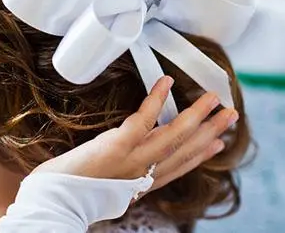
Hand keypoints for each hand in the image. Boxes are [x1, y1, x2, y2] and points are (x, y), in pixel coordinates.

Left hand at [32, 76, 238, 193]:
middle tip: (231, 114)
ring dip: (197, 114)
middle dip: (211, 131)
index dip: (202, 153)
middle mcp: (144, 174)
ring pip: (174, 135)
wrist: (54, 201)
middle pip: (186, 150)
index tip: (219, 141)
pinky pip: (144, 119)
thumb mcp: (108, 187)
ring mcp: (133, 160)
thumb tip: (131, 156)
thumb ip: (126, 173)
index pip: (180, 167)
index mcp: (143, 185)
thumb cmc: (72, 191)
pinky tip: (166, 82)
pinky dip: (157, 99)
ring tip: (214, 97)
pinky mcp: (118, 146)